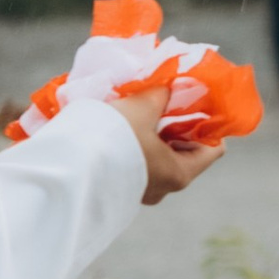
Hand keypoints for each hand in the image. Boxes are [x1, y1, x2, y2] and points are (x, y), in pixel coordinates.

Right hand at [114, 75, 221, 207]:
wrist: (64, 165)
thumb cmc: (113, 137)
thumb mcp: (142, 107)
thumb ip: (161, 95)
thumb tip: (168, 87)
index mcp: (180, 173)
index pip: (214, 148)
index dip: (210, 123)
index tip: (196, 102)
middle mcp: (164, 188)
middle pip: (185, 150)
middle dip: (176, 124)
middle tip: (165, 100)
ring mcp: (140, 191)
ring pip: (159, 156)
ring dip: (153, 132)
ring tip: (141, 109)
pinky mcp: (118, 188)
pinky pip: (137, 162)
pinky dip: (136, 144)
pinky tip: (122, 125)